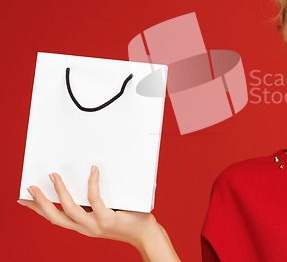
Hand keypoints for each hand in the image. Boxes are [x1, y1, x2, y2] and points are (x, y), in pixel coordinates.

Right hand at [18, 166, 180, 261]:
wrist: (145, 233)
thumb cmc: (128, 218)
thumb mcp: (105, 211)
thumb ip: (94, 201)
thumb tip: (87, 178)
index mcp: (82, 226)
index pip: (55, 218)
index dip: (38, 210)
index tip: (23, 200)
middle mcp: (85, 228)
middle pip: (55, 217)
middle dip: (40, 203)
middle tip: (30, 187)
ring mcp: (95, 225)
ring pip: (70, 209)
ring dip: (59, 192)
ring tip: (54, 176)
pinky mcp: (108, 219)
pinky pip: (95, 199)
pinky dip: (92, 184)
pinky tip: (92, 171)